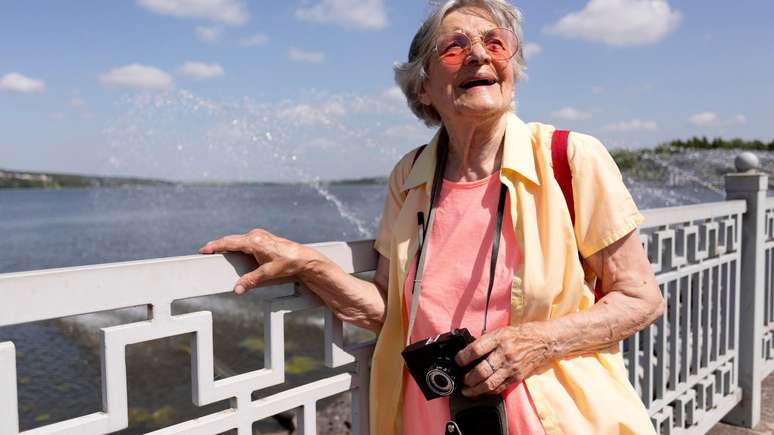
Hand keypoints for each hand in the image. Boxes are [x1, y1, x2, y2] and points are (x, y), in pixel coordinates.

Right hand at [198, 229, 324, 293]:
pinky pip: (245, 241)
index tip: (203, 250)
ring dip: (228, 245)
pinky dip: (236, 245)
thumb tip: (237, 290)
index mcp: (255, 241)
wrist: (303, 259)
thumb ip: (250, 281)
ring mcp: (260, 235)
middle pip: (232, 240)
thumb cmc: (288, 264)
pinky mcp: (263, 238)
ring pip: (238, 240)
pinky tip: (232, 251)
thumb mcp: (268, 274)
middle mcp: (256, 235)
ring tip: (216, 252)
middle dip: (218, 246)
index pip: (230, 243)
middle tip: (205, 252)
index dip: (215, 246)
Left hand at [455, 322, 554, 396]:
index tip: (458, 361)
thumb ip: (486, 341)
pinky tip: (482, 391)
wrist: (544, 342)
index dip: (463, 357)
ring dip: (475, 389)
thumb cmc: (521, 334)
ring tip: (467, 390)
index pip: (476, 350)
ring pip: (489, 383)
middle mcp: (505, 353)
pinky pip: (500, 387)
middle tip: (462, 380)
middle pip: (481, 370)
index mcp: (499, 339)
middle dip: (468, 378)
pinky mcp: (517, 377)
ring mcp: (511, 367)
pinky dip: (488, 391)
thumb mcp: (501, 331)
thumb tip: (469, 351)